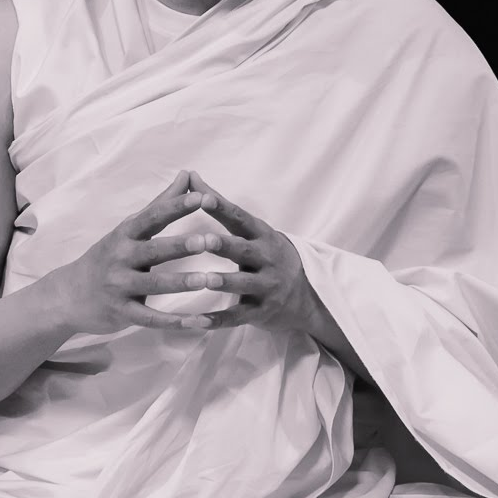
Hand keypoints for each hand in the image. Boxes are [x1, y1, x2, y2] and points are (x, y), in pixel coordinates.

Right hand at [48, 171, 215, 333]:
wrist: (69, 295)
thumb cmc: (109, 256)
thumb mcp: (130, 228)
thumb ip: (161, 204)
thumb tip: (187, 175)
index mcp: (126, 234)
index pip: (153, 217)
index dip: (177, 207)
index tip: (203, 197)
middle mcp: (121, 258)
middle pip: (154, 251)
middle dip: (181, 246)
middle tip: (208, 240)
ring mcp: (120, 287)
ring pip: (154, 285)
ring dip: (181, 283)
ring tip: (208, 279)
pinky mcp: (122, 313)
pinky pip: (151, 319)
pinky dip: (174, 321)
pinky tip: (199, 322)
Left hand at [186, 171, 320, 333]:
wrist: (307, 296)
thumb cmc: (269, 255)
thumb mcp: (253, 231)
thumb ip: (220, 206)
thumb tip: (190, 175)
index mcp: (262, 235)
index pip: (240, 219)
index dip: (222, 209)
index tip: (202, 197)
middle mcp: (267, 259)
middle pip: (244, 250)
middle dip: (224, 245)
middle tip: (203, 240)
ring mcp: (267, 287)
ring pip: (243, 284)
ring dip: (223, 282)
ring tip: (204, 279)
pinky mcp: (262, 312)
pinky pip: (237, 317)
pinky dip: (216, 320)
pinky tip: (196, 322)